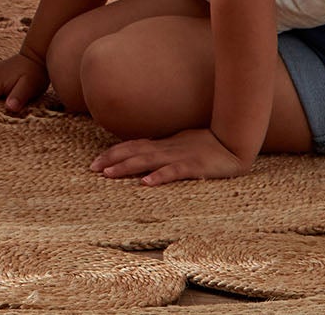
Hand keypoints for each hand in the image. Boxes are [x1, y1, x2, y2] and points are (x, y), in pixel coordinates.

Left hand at [91, 128, 252, 185]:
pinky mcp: (193, 167)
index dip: (112, 153)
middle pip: (133, 152)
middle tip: (92, 169)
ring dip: (126, 167)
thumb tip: (141, 155)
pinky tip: (146, 183)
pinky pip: (173, 172)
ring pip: (147, 161)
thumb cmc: (204, 145)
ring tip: (109, 174)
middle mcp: (165, 149)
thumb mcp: (178, 147)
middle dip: (112, 160)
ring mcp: (178, 157)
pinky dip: (159, 176)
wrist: (231, 142)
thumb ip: (161, 151)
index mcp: (161, 145)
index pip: (131, 147)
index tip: (95, 163)